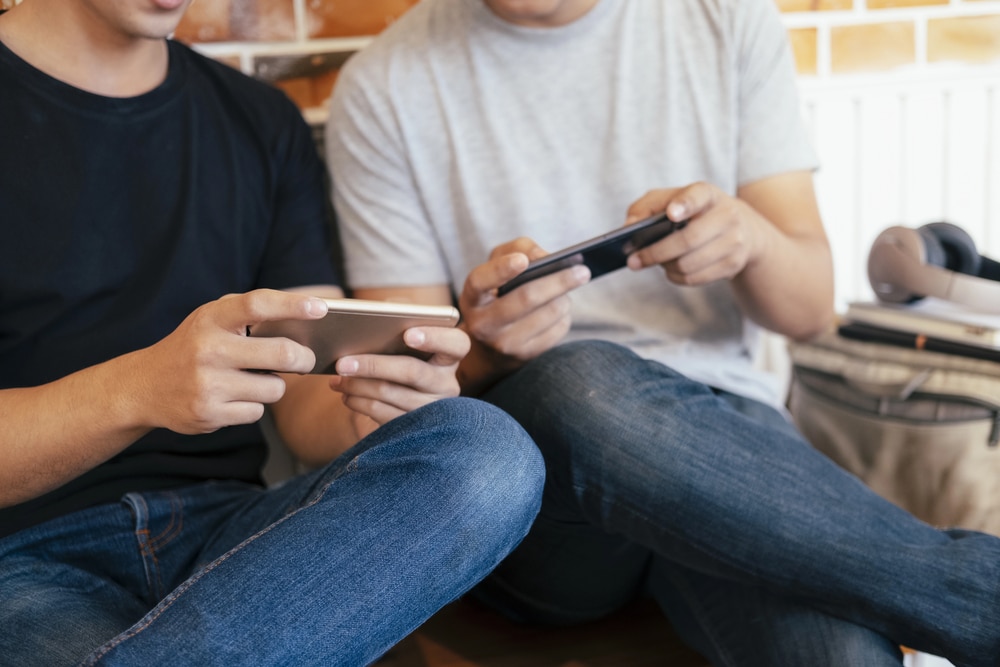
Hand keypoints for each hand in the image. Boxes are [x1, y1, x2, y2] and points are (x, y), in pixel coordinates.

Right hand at [134, 289, 326, 433]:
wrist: (144, 386)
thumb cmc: (193, 347)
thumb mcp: (211, 319)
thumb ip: (249, 314)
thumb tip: (305, 319)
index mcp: (211, 319)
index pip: (257, 305)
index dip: (292, 305)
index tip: (320, 308)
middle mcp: (208, 349)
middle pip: (281, 354)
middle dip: (303, 359)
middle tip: (306, 359)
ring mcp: (208, 384)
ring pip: (274, 388)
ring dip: (273, 386)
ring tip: (252, 380)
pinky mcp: (209, 413)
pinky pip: (257, 413)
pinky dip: (254, 407)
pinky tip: (234, 398)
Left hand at [327, 324, 470, 426]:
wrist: (405, 402)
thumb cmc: (403, 360)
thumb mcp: (406, 347)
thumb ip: (396, 332)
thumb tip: (369, 327)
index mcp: (450, 356)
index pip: (456, 344)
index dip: (434, 338)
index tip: (407, 335)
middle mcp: (447, 384)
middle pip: (412, 371)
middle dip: (373, 366)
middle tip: (342, 363)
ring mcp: (433, 409)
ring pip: (391, 394)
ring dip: (357, 386)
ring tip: (337, 379)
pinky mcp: (415, 429)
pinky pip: (383, 414)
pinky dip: (360, 403)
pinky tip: (346, 395)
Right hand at [458, 237, 589, 365]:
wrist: (490, 348)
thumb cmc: (498, 294)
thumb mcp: (498, 268)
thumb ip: (517, 249)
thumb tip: (544, 257)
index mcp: (472, 298)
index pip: (480, 282)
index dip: (501, 270)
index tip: (522, 261)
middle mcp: (483, 324)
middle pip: (526, 298)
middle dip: (559, 281)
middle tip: (583, 271)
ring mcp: (504, 344)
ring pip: (549, 313)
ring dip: (565, 297)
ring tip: (568, 288)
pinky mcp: (526, 356)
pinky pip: (558, 329)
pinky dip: (565, 315)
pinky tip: (560, 309)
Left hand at [625, 182, 765, 285]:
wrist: (741, 228)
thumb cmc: (693, 213)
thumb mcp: (671, 200)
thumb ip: (645, 208)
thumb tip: (628, 227)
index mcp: (708, 194)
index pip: (698, 197)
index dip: (684, 205)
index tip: (670, 214)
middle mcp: (726, 215)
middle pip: (688, 240)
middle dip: (655, 253)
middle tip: (633, 261)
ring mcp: (734, 241)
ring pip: (689, 264)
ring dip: (665, 267)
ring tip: (656, 262)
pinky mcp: (733, 264)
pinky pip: (695, 278)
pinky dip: (676, 277)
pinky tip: (671, 269)